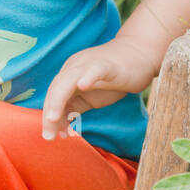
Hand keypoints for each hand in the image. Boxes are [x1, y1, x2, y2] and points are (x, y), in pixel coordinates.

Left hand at [41, 39, 156, 139]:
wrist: (140, 54)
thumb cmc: (114, 77)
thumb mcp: (90, 96)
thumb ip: (75, 108)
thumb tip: (61, 129)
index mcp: (69, 74)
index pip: (53, 95)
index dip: (49, 115)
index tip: (51, 135)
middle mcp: (75, 67)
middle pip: (56, 89)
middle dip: (50, 113)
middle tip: (48, 135)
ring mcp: (90, 64)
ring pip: (69, 79)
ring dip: (58, 99)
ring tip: (53, 118)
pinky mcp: (109, 65)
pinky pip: (95, 69)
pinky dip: (87, 77)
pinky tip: (82, 86)